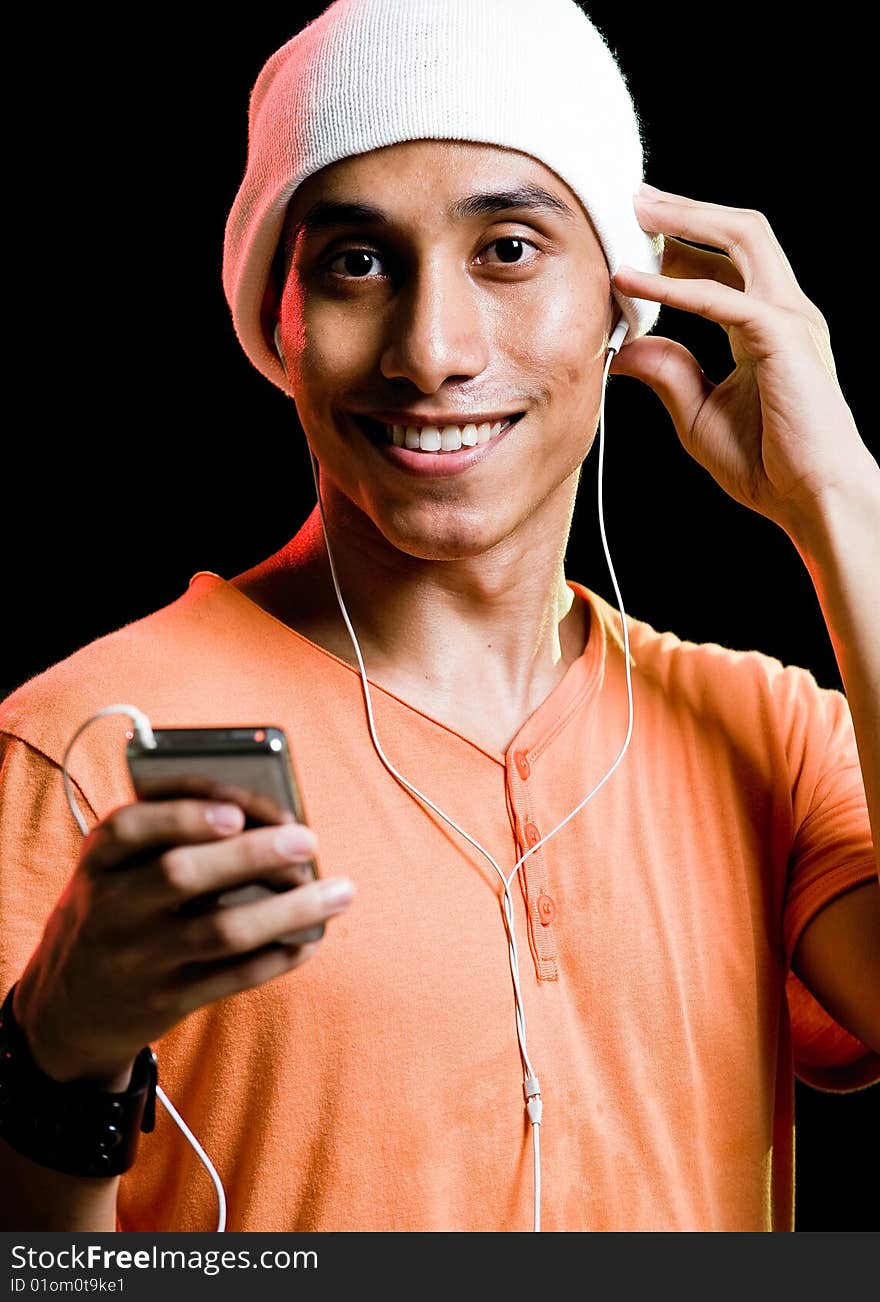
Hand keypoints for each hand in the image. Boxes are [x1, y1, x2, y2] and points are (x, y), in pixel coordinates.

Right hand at [12, 787, 354, 1086]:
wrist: (66, 1009)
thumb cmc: (115, 913)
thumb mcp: (115, 871)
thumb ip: (170, 840)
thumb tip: (270, 823)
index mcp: (99, 862)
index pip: (131, 827)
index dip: (184, 814)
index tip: (236, 812)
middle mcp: (111, 909)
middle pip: (181, 874)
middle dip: (251, 853)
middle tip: (307, 839)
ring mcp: (137, 960)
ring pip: (221, 931)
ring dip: (289, 909)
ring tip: (340, 892)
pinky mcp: (164, 1002)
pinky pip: (231, 978)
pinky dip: (278, 956)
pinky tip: (311, 938)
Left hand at [610, 183, 876, 539]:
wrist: (813, 497)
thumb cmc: (768, 465)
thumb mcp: (698, 414)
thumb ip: (667, 374)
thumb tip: (622, 349)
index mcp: (766, 328)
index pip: (725, 267)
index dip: (680, 247)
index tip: (633, 237)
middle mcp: (783, 312)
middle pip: (740, 233)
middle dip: (687, 210)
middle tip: (634, 197)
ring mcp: (789, 319)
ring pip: (742, 240)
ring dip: (688, 221)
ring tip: (637, 210)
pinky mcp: (782, 338)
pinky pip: (723, 298)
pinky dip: (675, 286)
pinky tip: (631, 280)